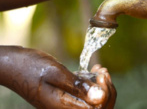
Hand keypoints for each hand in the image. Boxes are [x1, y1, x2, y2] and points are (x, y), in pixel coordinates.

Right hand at [0, 46, 115, 108]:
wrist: (15, 65)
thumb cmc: (32, 67)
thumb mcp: (56, 73)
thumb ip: (77, 87)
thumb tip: (100, 97)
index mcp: (64, 108)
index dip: (105, 93)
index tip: (102, 74)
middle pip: (97, 108)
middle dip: (106, 90)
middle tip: (103, 72)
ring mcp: (66, 103)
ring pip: (92, 100)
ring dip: (101, 85)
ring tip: (99, 69)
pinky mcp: (65, 95)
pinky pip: (84, 93)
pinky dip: (92, 83)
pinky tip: (93, 71)